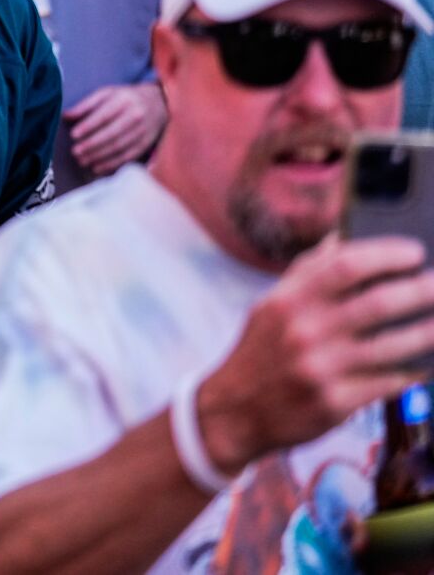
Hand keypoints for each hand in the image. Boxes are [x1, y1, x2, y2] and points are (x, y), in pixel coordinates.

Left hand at [65, 82, 166, 175]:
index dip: (88, 126)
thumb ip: (86, 105)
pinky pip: (128, 156)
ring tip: (82, 161)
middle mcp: (135, 116)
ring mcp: (143, 131)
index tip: (73, 135)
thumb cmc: (124, 98)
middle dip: (92, 144)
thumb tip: (66, 116)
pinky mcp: (145, 143)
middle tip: (75, 152)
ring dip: (99, 156)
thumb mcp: (106, 94)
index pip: (104, 115)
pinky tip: (97, 167)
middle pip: (112, 133)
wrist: (158, 103)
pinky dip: (112, 163)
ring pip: (119, 146)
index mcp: (123, 101)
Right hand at [197, 236, 433, 474]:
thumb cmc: (260, 352)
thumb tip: (339, 239)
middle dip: (421, 290)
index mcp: (289, 301)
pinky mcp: (337, 403)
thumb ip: (305, 273)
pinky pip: (392, 382)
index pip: (345, 265)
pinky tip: (428, 362)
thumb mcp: (270, 306)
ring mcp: (322, 369)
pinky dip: (417, 370)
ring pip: (394, 345)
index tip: (414, 253)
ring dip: (429, 332)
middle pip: (378, 303)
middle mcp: (305, 331)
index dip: (386, 255)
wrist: (235, 411)